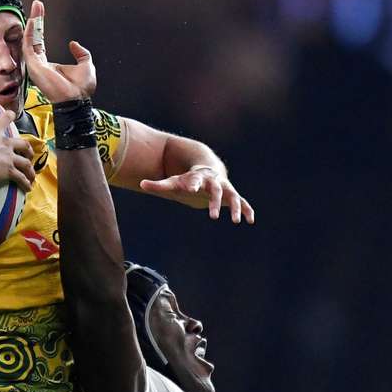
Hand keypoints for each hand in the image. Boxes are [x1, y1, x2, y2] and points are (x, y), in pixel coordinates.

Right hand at [0, 110, 35, 191]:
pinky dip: (26, 183)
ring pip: (26, 163)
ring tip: (31, 176)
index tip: (12, 115)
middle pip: (23, 144)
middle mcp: (4, 144)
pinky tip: (28, 188)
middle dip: (28, 150)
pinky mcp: (8, 171)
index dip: (9, 116)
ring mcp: (8, 158)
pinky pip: (21, 178)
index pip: (5, 119)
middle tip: (29, 153)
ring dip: (30, 170)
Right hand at [22, 0, 95, 101]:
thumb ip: (81, 53)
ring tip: (37, 7)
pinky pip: (29, 46)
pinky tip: (34, 21)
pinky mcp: (34, 66)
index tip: (40, 13)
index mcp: (48, 65)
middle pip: (34, 38)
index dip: (40, 27)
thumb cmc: (80, 89)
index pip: (40, 42)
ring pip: (30, 39)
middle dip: (36, 20)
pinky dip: (30, 33)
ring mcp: (35, 65)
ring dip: (33, 23)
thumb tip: (74, 44)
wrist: (77, 100)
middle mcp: (39, 64)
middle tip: (37, 5)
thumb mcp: (86, 65)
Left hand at [140, 166, 255, 223]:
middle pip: (216, 191)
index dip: (193, 184)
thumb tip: (141, 184)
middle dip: (215, 202)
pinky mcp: (232, 195)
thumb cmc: (188, 180)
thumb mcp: (173, 182)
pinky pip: (242, 202)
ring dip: (235, 208)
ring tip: (237, 221)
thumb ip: (158, 185)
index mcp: (198, 178)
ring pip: (233, 197)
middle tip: (212, 216)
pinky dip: (247, 210)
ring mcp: (225, 188)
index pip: (195, 180)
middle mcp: (214, 182)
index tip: (191, 188)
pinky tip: (251, 220)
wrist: (207, 170)